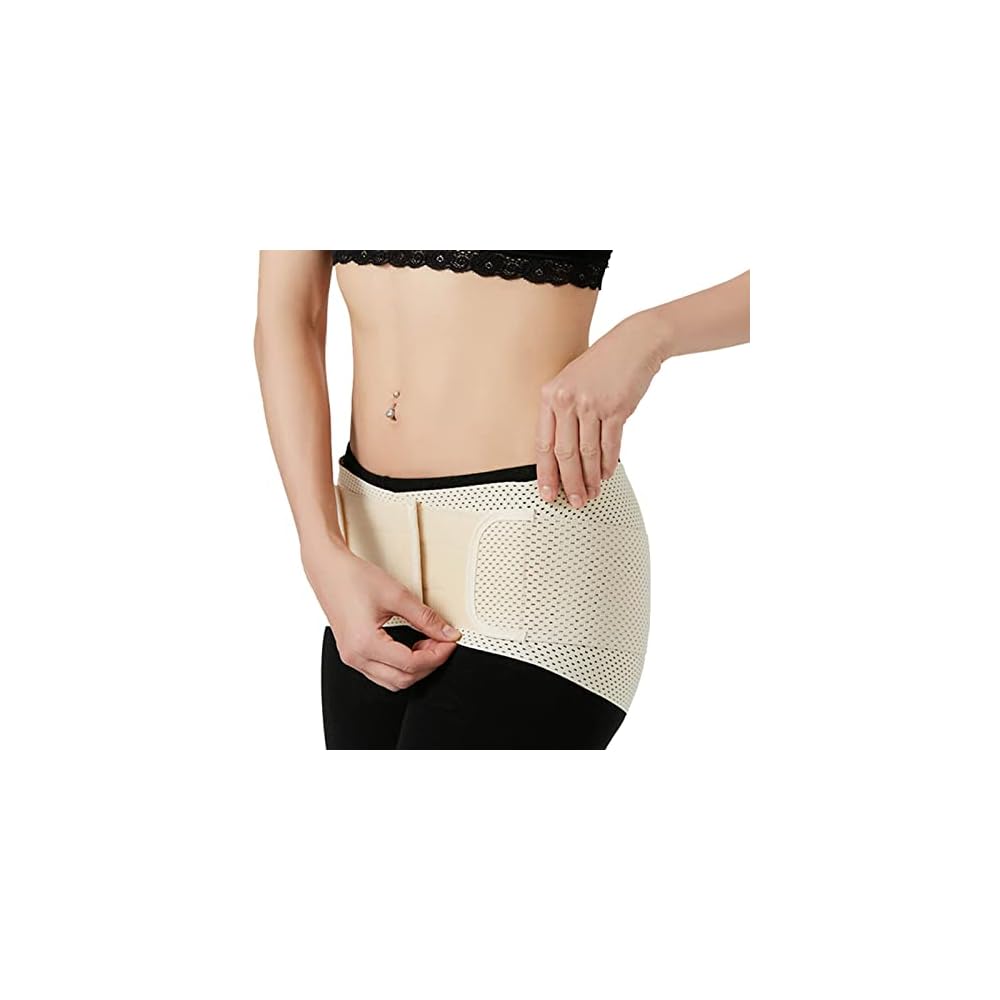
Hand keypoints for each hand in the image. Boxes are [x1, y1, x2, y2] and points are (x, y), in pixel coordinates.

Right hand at [302, 539, 460, 691]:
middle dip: (429, 663)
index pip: (412, 664)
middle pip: (403, 679)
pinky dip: (400, 666)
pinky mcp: (352, 654)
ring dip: (415, 667)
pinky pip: (381, 673)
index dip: (437, 655)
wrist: (328, 570)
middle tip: (441, 641)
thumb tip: (447, 633)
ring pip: (392, 681)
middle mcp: (356, 657)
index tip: (449, 642)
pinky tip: (410, 647)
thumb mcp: (397, 595)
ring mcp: (352, 658)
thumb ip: (426, 618)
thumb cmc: (353, 578)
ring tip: (426, 643)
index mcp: (365, 644)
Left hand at [535, 312, 662, 504]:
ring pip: (587, 453)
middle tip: (574, 502)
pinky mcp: (615, 409)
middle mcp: (567, 400)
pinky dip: (608, 464)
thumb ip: (562, 414)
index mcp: (550, 396)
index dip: (545, 473)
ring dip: (590, 478)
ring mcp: (591, 404)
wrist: (634, 343)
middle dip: (569, 483)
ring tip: (591, 494)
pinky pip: (610, 446)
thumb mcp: (571, 383)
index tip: (547, 493)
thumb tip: (560, 456)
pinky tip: (606, 476)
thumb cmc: (601, 366)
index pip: (543, 444)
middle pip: (564, 454)